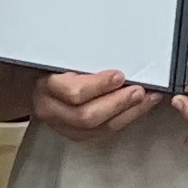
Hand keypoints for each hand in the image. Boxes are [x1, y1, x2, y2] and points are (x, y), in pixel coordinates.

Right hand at [30, 69, 163, 140]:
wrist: (41, 86)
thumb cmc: (55, 67)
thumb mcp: (62, 57)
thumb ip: (84, 59)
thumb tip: (117, 53)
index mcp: (46, 87)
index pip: (73, 91)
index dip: (99, 85)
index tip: (119, 76)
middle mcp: (51, 110)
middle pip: (86, 116)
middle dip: (117, 103)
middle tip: (138, 91)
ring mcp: (62, 126)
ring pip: (98, 128)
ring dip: (128, 113)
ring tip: (146, 99)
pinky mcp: (76, 135)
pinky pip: (103, 132)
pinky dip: (125, 119)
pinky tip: (139, 108)